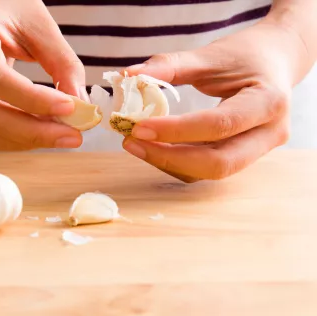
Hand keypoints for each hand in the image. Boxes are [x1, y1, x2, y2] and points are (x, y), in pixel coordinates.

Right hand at [0, 0, 85, 150]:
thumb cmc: (10, 7)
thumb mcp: (40, 24)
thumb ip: (62, 62)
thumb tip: (81, 107)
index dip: (33, 100)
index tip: (70, 108)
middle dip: (33, 132)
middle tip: (73, 137)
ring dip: (27, 140)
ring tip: (63, 136)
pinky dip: (18, 140)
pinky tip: (44, 133)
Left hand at [121, 20, 308, 181]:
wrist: (276, 60)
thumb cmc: (245, 55)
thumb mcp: (210, 55)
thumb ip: (170, 66)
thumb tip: (128, 76)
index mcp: (269, 102)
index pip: (218, 125)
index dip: (175, 131)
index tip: (138, 127)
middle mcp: (270, 133)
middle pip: (218, 163)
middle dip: (170, 158)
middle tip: (131, 142)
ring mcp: (259, 150)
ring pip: (211, 171)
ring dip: (170, 162)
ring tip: (137, 144)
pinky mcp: (244, 156)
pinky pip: (208, 168)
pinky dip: (178, 161)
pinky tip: (155, 146)